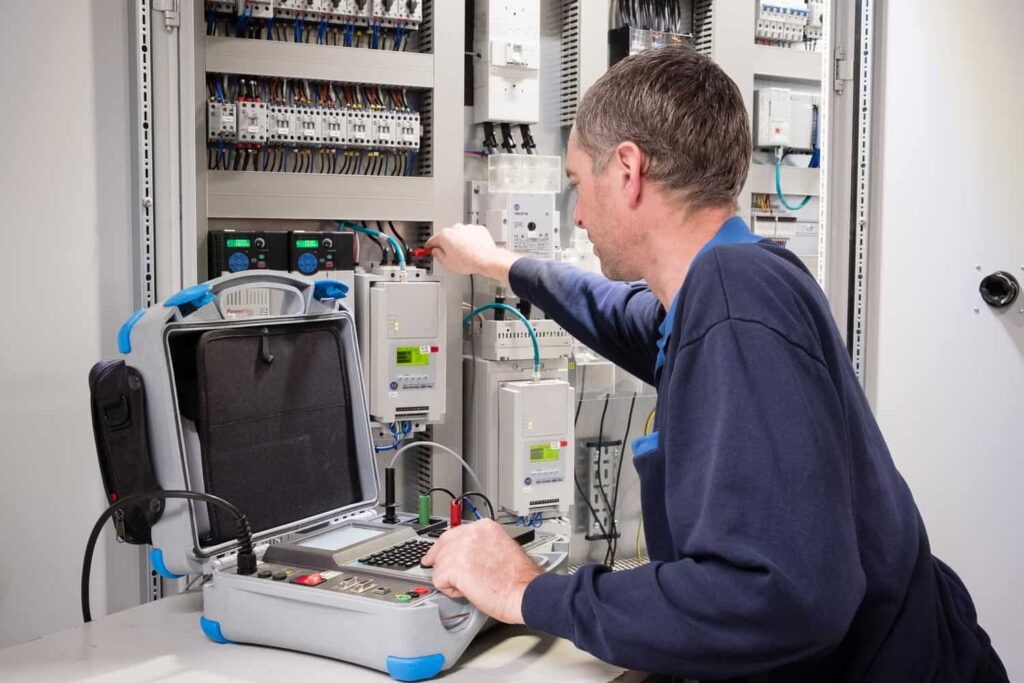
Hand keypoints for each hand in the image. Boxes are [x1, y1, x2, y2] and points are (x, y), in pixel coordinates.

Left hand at [420, 519, 541, 623]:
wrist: (525, 592)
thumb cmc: (520, 578)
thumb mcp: (503, 547)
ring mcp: (461, 548)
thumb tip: (470, 554)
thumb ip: (484, 545)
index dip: (448, 548)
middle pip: (442, 545)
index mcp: (484, 527)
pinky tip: (466, 591)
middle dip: (442, 561)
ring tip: (470, 585)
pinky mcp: (454, 567)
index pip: (455, 533)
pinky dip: (450, 590)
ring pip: (439, 564)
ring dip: (450, 578)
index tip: (442, 555)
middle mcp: (471, 533)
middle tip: (445, 574)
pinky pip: (438, 580)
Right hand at [424, 224, 521, 283]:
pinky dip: (470, 240)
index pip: (432, 240)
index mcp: (445, 235)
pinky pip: (470, 235)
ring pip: (459, 235)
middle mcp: (455, 229)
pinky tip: (471, 249)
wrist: (487, 260)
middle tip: (450, 255)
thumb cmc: (469, 261)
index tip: (429, 249)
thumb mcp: (447, 263)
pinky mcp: (478, 230)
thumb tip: (437, 252)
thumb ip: (438, 255)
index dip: (429, 247)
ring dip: (459, 242)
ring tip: (464, 254)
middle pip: (446, 236)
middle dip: (446, 245)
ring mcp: (467, 228)